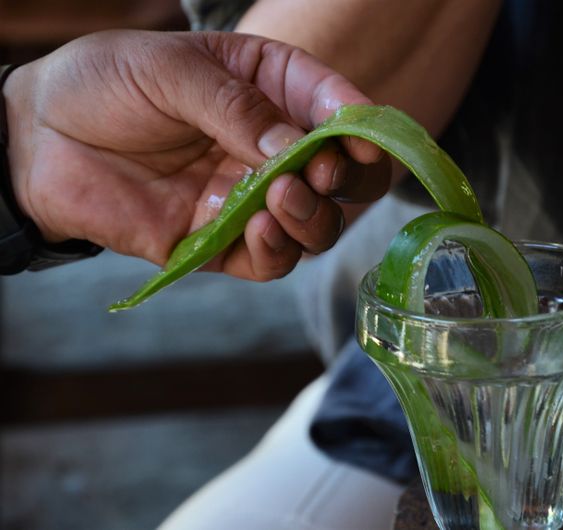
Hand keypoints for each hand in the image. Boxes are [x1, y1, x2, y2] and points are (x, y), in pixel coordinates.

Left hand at [2, 30, 389, 279]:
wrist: (37, 139)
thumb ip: (236, 108)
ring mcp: (249, 198)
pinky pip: (268, 261)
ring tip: (282, 196)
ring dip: (312, 216)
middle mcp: (270, 147)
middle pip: (343, 175)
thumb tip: (294, 146)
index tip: (361, 139)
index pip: (333, 105)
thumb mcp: (171, 71)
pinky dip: (275, 252)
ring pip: (315, 224)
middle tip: (320, 172)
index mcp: (269, 88)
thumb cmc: (103, 85)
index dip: (359, 123)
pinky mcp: (220, 243)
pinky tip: (257, 231)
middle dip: (345, 178)